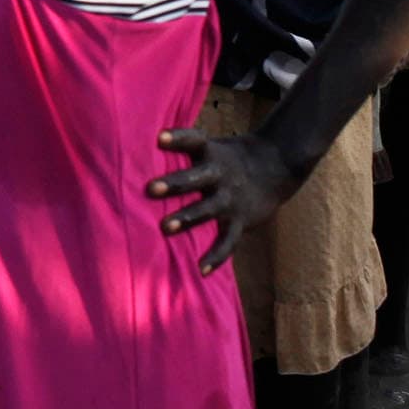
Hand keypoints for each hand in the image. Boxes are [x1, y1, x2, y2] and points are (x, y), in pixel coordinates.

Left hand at [146, 127, 308, 274]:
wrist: (276, 166)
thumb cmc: (226, 158)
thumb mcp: (210, 147)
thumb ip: (181, 153)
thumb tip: (132, 155)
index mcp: (211, 152)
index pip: (194, 141)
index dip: (178, 138)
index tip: (160, 138)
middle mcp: (220, 174)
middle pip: (196, 178)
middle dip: (175, 183)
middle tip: (151, 189)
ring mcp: (230, 199)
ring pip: (209, 208)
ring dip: (188, 218)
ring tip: (165, 227)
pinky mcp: (241, 220)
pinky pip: (228, 240)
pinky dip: (216, 257)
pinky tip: (200, 270)